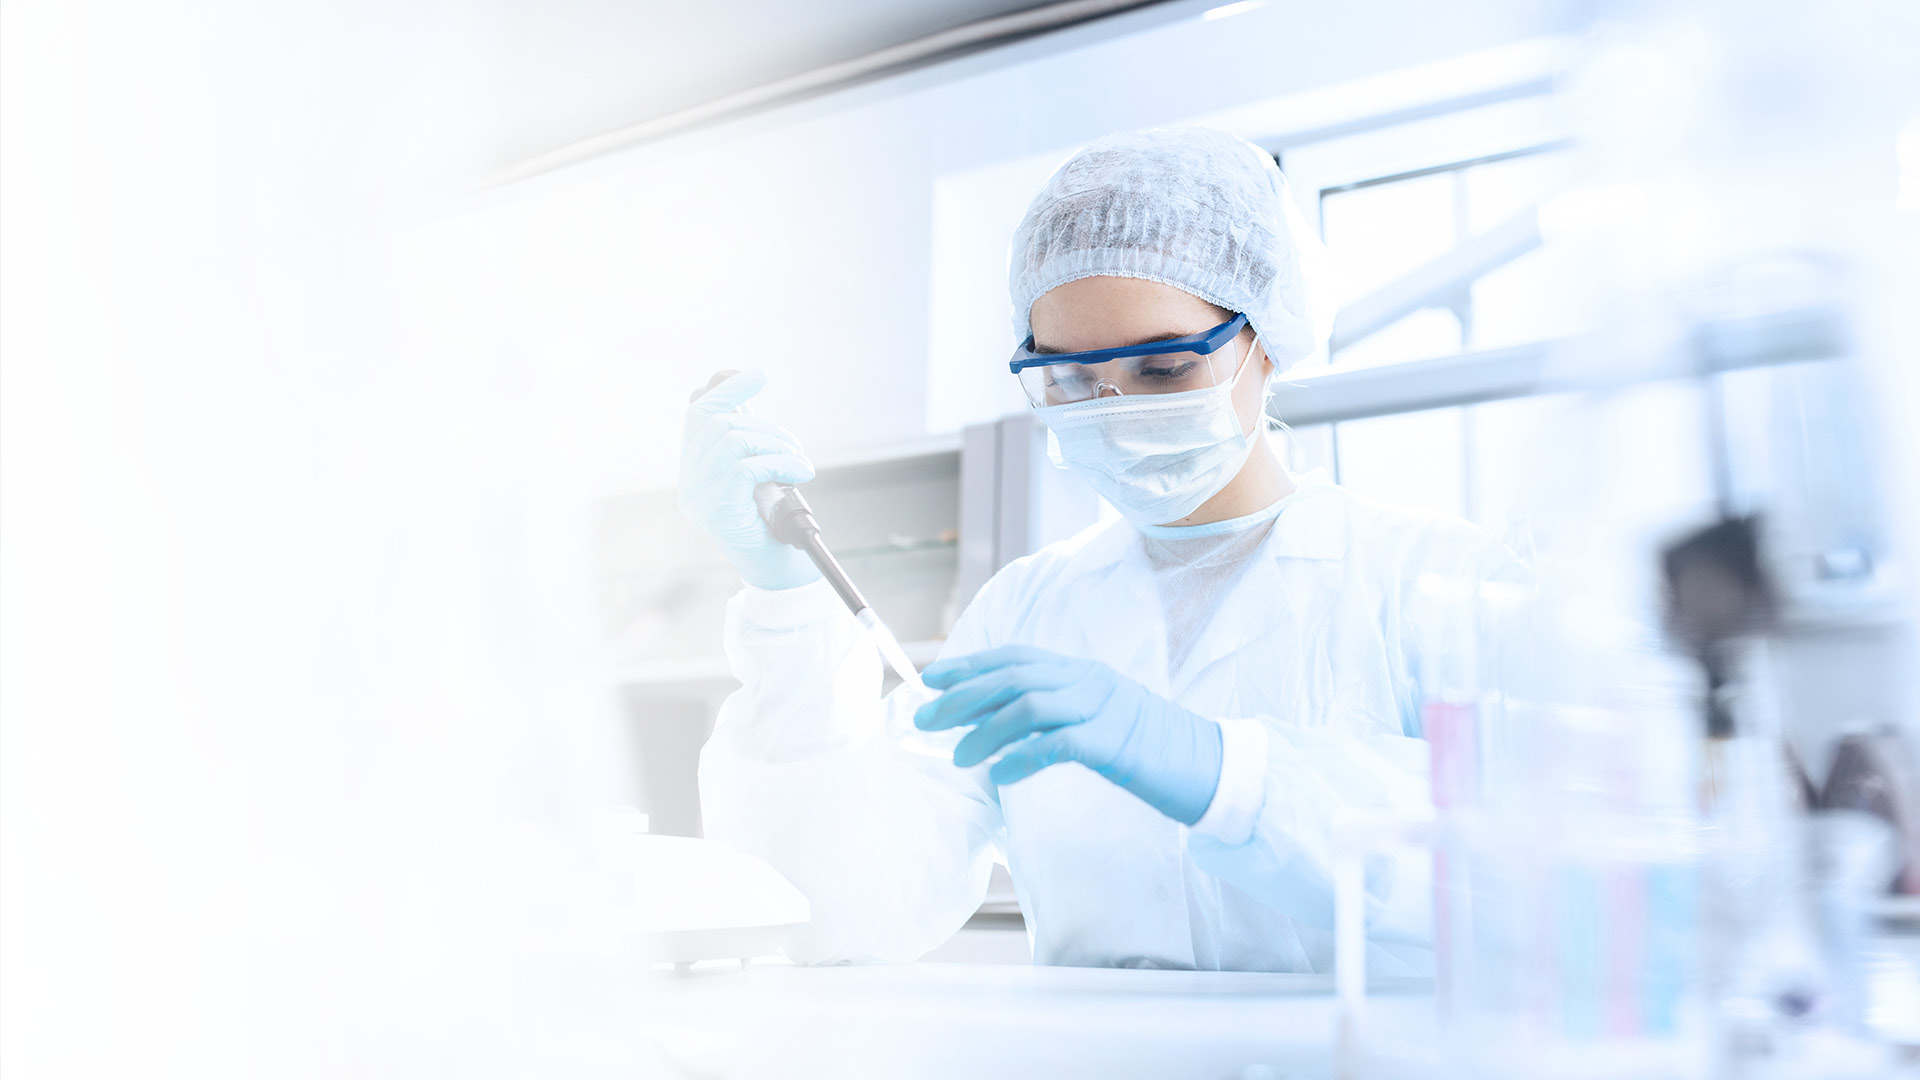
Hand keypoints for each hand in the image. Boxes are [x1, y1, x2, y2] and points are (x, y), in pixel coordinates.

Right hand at [677, 370, 819, 589]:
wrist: (778, 572)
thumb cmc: (772, 525)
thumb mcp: (758, 476)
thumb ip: (747, 445)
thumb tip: (747, 402)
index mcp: (694, 471)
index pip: (699, 416)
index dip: (727, 391)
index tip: (758, 376)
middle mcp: (689, 483)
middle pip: (720, 425)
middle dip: (766, 427)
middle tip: (794, 447)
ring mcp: (698, 496)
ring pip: (734, 441)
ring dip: (777, 445)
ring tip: (800, 463)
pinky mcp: (716, 509)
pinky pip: (748, 466)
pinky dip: (781, 462)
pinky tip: (800, 473)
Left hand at [915, 645, 1222, 824]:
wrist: (1207, 766)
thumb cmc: (1149, 750)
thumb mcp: (1098, 720)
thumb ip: (1057, 716)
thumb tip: (999, 729)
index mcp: (1082, 672)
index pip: (1015, 658)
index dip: (970, 666)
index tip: (931, 681)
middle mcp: (1088, 680)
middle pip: (1013, 677)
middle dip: (962, 697)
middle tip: (925, 720)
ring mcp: (1102, 709)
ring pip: (1029, 706)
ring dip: (985, 731)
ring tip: (959, 758)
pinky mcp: (1113, 743)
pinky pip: (1057, 744)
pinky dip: (1022, 758)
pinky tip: (1000, 776)